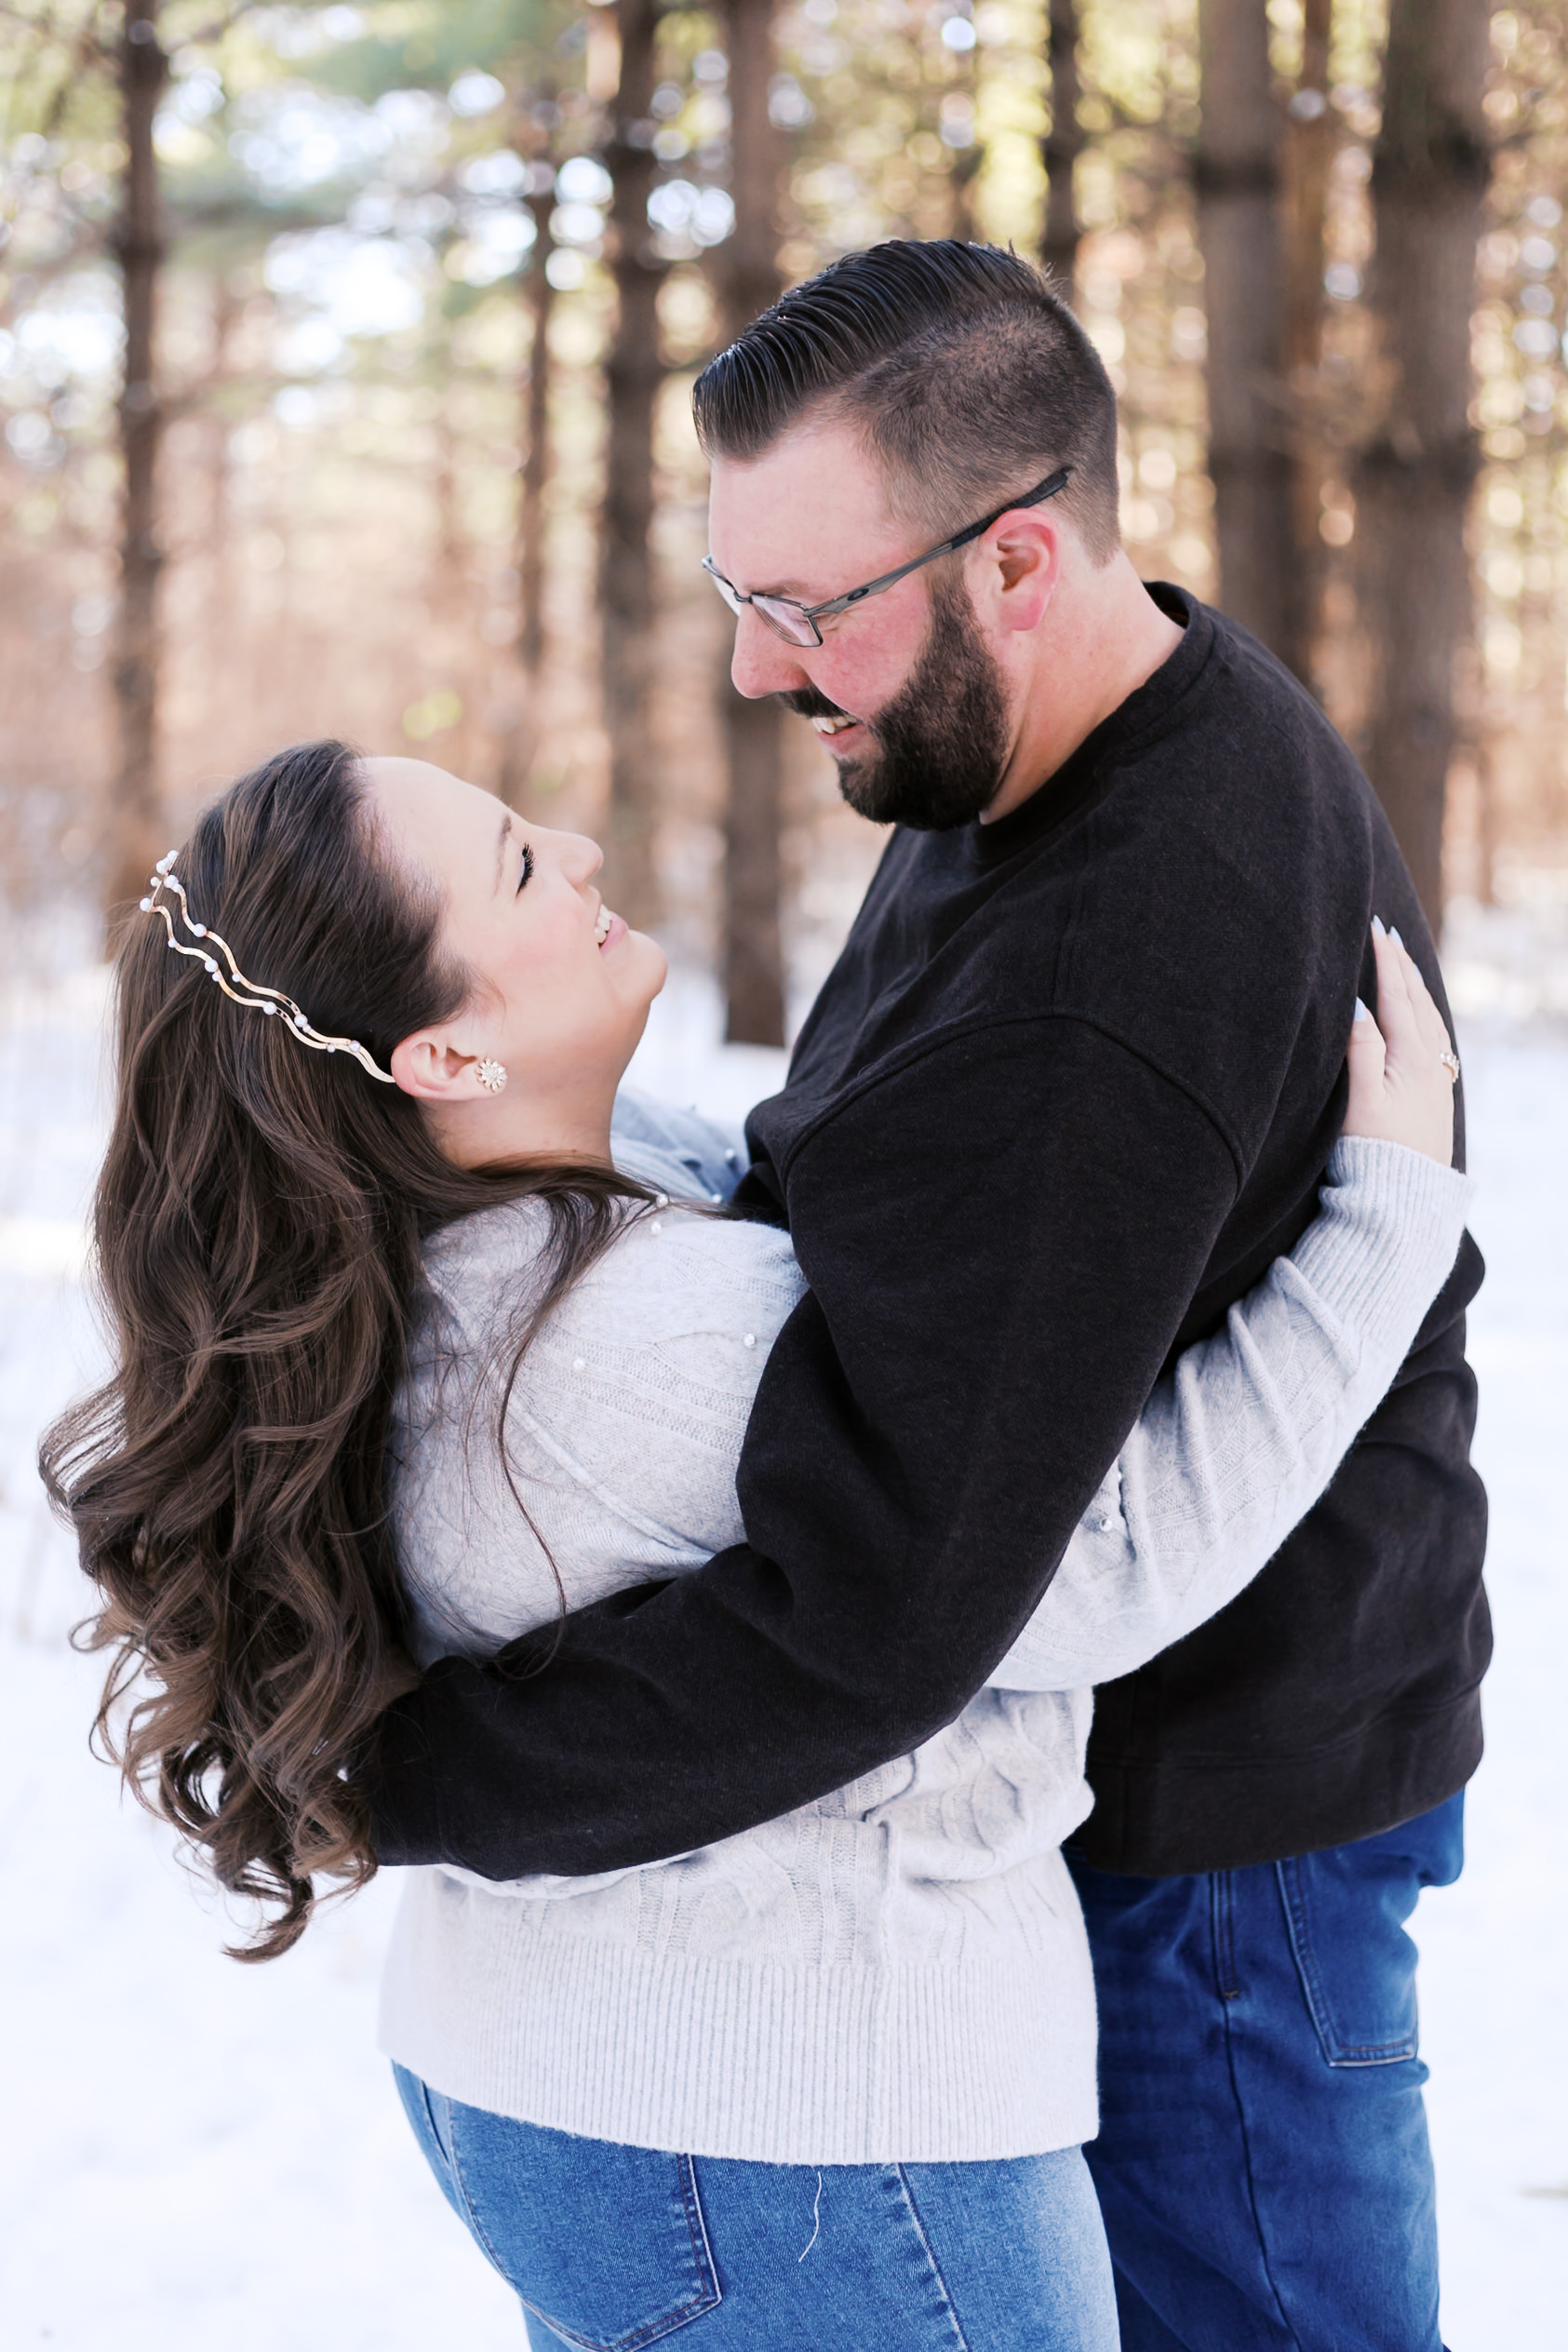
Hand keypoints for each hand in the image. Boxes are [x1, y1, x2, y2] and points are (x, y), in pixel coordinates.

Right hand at [1342, 925, 1456, 1167]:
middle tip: (1387, 933)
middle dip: (1401, 964)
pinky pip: (1434, 1038)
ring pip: (1429, 1018)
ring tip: (1404, 965)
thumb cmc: (1375, 1151)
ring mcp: (1437, 1078)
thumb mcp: (1361, 1099)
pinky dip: (1424, 1014)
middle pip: (1417, 1001)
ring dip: (1415, 987)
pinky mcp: (1436, 1095)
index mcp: (1410, 1056)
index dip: (1384, 960)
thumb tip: (1357, 1003)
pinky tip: (1420, 1018)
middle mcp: (1430, 1062)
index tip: (1373, 929)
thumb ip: (1360, 1049)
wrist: (1406, 1196)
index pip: (1395, 995)